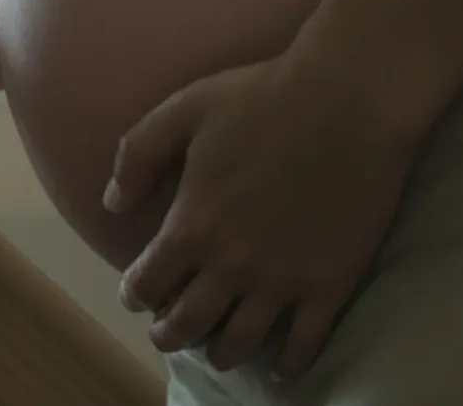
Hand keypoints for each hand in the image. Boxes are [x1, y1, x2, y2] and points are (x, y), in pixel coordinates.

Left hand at [104, 55, 421, 378]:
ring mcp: (282, 281)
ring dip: (219, 352)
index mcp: (191, 225)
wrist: (350, 99)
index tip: (138, 292)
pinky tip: (278, 365)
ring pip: (238, 344)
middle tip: (169, 330)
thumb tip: (112, 204)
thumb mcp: (182, 111)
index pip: (145, 284)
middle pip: (185, 326)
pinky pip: (304, 345)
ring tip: (217, 347)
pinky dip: (287, 364)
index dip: (135, 293)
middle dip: (168, 334)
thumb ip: (136, 156)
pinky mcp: (330, 286)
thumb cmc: (262, 97)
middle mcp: (231, 265)